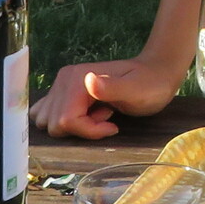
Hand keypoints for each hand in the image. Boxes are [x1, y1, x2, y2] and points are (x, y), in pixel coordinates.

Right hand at [33, 56, 185, 138]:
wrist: (155, 73)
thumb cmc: (150, 84)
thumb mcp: (136, 90)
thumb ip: (113, 88)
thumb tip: (90, 81)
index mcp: (76, 79)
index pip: (65, 120)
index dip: (88, 130)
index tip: (112, 124)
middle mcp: (64, 80)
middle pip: (54, 124)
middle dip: (81, 128)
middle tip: (107, 115)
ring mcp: (62, 86)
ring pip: (50, 122)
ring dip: (74, 126)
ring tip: (99, 114)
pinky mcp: (65, 93)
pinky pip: (51, 115)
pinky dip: (68, 123)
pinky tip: (90, 115)